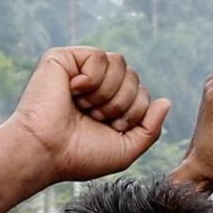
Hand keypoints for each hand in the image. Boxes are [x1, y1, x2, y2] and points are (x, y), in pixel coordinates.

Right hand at [9, 48, 171, 184]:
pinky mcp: (64, 59)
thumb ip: (150, 129)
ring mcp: (80, 71)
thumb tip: (166, 101)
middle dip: (122, 103)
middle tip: (96, 118)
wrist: (46, 151)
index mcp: (109, 105)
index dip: (133, 113)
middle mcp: (96, 86)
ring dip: (108, 93)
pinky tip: (74, 91)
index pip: (142, 94)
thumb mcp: (125, 150)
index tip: (110, 129)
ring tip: (85, 106)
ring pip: (120, 63)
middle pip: (134, 77)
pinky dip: (92, 79)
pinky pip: (100, 56)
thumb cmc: (79, 156)